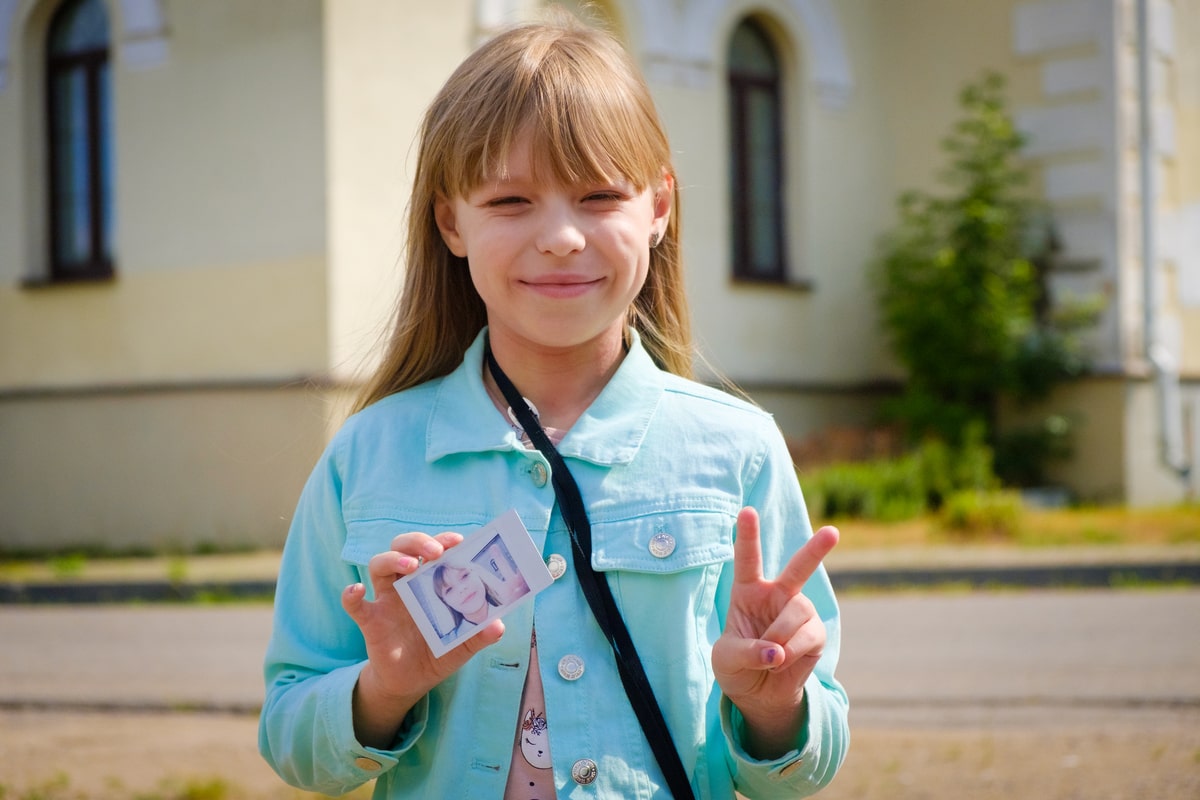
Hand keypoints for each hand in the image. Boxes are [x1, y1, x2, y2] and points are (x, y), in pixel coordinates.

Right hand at [341, 532, 504, 746]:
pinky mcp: (371, 621)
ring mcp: (386, 600)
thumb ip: (481, 634)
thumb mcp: (465, 644)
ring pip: (380, 564)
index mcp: (430, 582)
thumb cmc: (439, 651)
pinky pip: (355, 605)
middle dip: (418, 541)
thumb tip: (498, 625)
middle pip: (403, 547)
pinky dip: (351, 595)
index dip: (443, 540)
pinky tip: (357, 590)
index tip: (458, 541)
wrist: (412, 682)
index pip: (433, 550)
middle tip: (435, 552)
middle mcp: (407, 584)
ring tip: (410, 566)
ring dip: (393, 559)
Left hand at [712, 507, 838, 757]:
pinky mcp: (815, 633)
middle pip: (798, 568)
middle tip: (833, 532)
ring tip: (770, 656)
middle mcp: (777, 594)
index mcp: (748, 590)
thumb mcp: (727, 658)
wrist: (758, 693)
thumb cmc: (736, 665)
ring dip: (780, 636)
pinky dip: (791, 653)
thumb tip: (777, 652)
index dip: (747, 535)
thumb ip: (747, 651)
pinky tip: (782, 662)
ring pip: (797, 612)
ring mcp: (799, 611)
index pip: (747, 559)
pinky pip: (807, 637)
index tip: (747, 511)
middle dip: (816, 550)